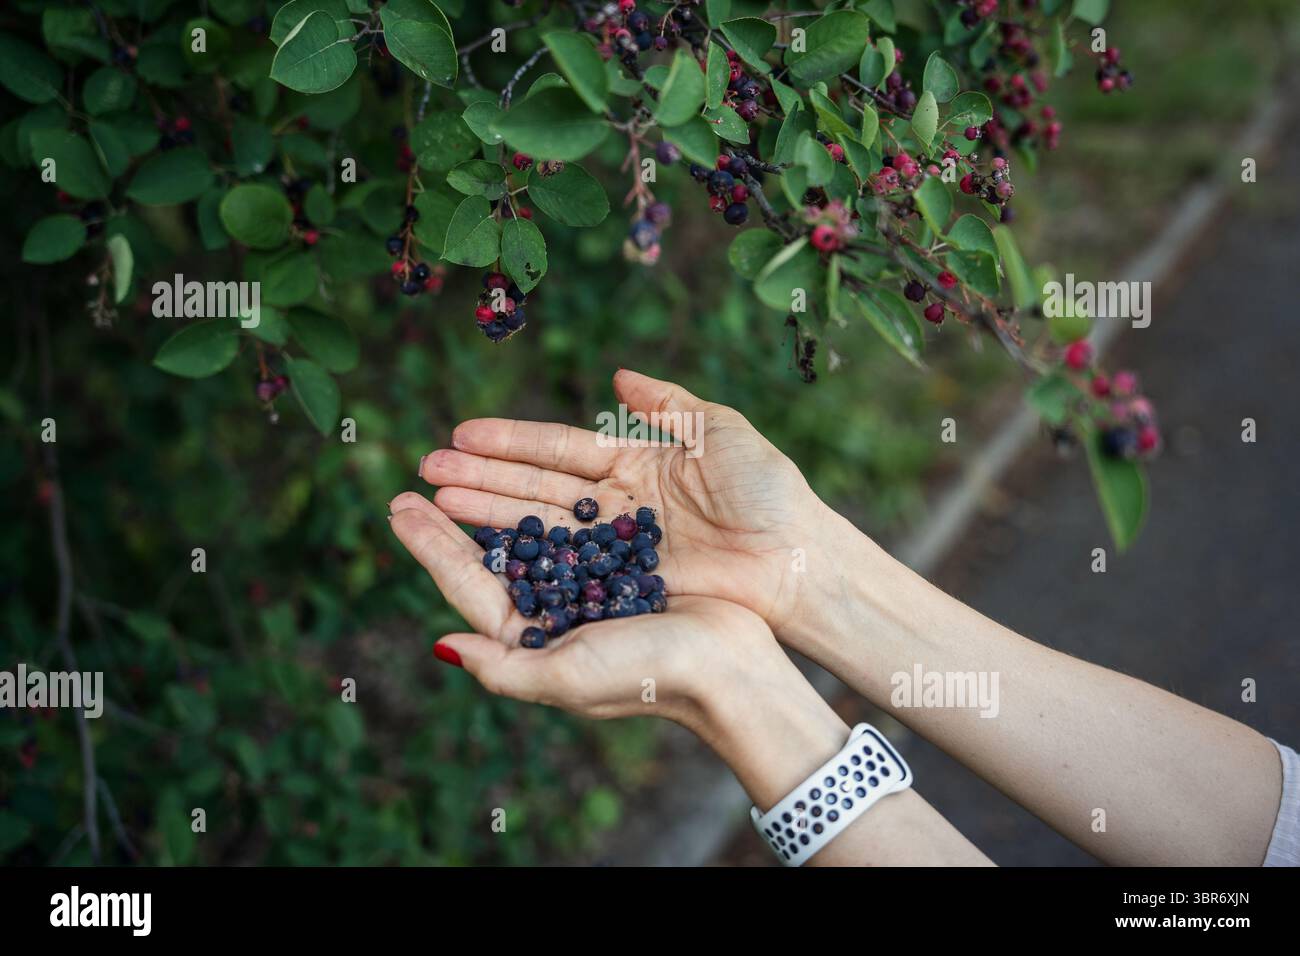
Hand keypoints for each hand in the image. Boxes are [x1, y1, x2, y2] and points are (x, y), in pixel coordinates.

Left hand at [387, 492, 784, 727]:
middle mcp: (559, 608)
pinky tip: (529, 471)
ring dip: (495, 493)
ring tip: (460, 463)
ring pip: (533, 525)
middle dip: (456, 511)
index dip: (432, 546)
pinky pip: (581, 518)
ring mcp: (593, 582)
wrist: (733, 669)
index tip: (397, 508)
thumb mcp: (566, 677)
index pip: (469, 584)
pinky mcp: (629, 560)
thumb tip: (440, 645)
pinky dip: (551, 493)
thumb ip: (502, 666)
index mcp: (536, 639)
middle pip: (494, 549)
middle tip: (419, 472)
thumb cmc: (648, 676)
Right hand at [416, 369, 843, 638]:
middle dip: (482, 477)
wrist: (798, 558)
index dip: (511, 440)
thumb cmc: (768, 490)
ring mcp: (614, 547)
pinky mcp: (621, 585)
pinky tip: (480, 550)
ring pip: (540, 526)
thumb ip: (668, 403)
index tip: (462, 433)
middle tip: (427, 469)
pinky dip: (523, 560)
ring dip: (489, 514)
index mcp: (636, 461)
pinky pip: (564, 569)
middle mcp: (616, 503)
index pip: (560, 447)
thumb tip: (618, 374)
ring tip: (437, 503)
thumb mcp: (720, 430)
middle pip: (537, 486)